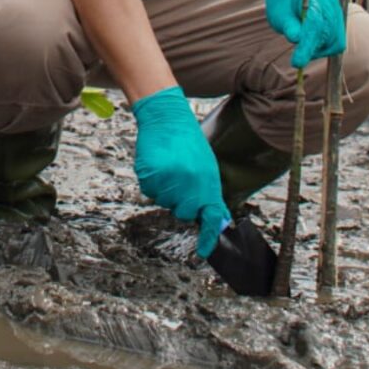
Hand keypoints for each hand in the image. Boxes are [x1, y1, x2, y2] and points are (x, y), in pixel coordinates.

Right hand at [130, 87, 228, 256]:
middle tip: (180, 181)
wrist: (167, 117)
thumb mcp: (207, 166)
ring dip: (166, 191)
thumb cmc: (188, 142)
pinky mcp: (149, 176)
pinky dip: (152, 183)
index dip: (207, 237)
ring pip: (164, 202)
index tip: (204, 251)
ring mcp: (168, 181)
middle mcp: (188, 184)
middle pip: (183, 212)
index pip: (211, 217)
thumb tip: (219, 219)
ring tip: (170, 168)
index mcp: (207, 182)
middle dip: (181, 202)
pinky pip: (150, 192)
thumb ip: (211, 194)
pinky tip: (158, 165)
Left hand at [262, 0, 346, 68]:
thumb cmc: (282, 3)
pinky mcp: (339, 21)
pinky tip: (312, 45)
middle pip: (328, 34)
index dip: (307, 45)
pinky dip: (325, 49)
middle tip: (297, 57)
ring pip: (335, 42)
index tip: (297, 62)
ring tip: (303, 47)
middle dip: (313, 49)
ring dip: (319, 50)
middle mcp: (330, 2)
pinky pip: (337, 42)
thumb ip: (289, 27)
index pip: (314, 24)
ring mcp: (337, 11)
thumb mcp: (279, 14)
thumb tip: (297, 39)